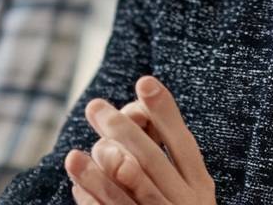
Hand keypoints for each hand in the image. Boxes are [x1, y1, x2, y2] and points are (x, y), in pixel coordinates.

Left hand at [64, 76, 216, 204]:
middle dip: (122, 131)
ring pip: (129, 194)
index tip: (143, 80)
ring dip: (99, 171)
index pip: (182, 142)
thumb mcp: (183, 188)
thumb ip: (162, 157)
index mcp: (199, 185)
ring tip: (73, 152)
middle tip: (94, 106)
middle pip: (151, 162)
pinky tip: (77, 186)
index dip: (165, 111)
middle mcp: (186, 204)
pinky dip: (94, 201)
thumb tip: (132, 111)